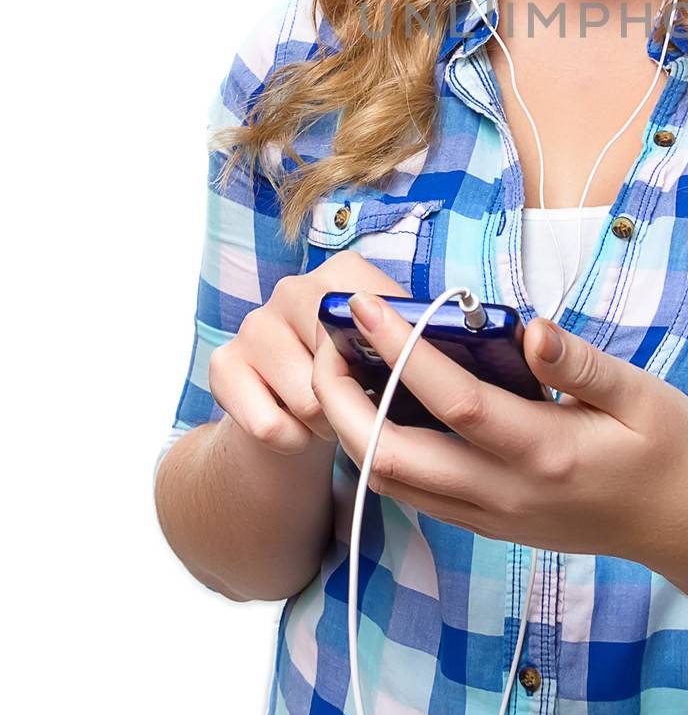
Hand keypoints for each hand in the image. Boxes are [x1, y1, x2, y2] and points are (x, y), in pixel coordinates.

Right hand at [208, 253, 410, 454]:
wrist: (293, 410)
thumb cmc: (358, 376)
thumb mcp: (393, 353)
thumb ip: (414, 341)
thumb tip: (438, 351)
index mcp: (344, 273)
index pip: (378, 321)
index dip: (392, 365)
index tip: (395, 382)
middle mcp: (293, 287)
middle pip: (341, 364)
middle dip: (355, 402)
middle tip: (358, 405)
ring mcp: (254, 322)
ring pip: (308, 400)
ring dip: (326, 426)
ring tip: (328, 415)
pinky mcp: (223, 361)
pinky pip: (268, 424)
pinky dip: (291, 441)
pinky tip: (296, 427)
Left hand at [310, 288, 687, 563]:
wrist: (685, 524)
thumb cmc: (669, 447)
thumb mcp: (642, 393)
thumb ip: (581, 362)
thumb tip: (529, 328)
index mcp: (545, 451)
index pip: (452, 400)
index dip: (400, 350)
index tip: (364, 304)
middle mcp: (505, 493)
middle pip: (392, 455)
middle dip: (341, 397)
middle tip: (328, 338)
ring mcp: (491, 517)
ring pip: (392, 483)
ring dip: (352, 427)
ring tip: (341, 367)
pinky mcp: (489, 526)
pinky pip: (415, 495)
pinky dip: (381, 452)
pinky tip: (381, 407)